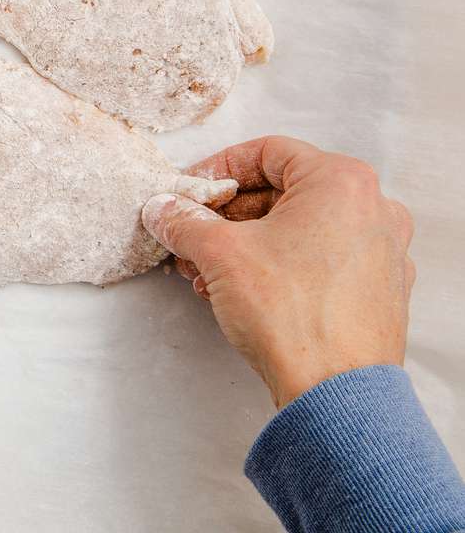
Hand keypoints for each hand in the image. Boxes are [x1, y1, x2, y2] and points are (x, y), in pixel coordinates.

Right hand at [141, 136, 414, 407]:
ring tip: (207, 270)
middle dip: (228, 215)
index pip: (268, 152)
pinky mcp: (380, 290)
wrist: (334, 393)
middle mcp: (373, 209)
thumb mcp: (219, 253)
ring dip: (247, 243)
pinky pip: (321, 259)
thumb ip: (184, 220)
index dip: (219, 169)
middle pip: (284, 192)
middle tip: (190, 233)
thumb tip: (164, 208)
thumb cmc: (291, 314)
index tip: (190, 191)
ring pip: (300, 229)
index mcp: (341, 182)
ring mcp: (382, 251)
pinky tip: (240, 291)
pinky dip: (279, 265)